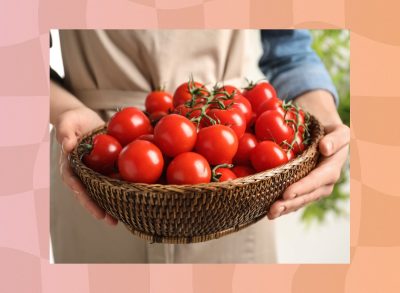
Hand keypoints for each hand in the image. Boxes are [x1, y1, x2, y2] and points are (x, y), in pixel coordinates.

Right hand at [55, 106, 117, 225]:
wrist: (84, 118)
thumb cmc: (72, 119)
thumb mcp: (66, 122)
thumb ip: (65, 133)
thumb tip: (67, 146)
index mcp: (70, 165)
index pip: (74, 183)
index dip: (83, 196)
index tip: (94, 208)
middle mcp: (83, 172)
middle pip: (90, 193)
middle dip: (99, 208)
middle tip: (111, 221)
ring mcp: (95, 171)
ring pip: (103, 190)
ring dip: (113, 204)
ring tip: (124, 218)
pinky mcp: (107, 167)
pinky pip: (115, 178)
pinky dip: (124, 187)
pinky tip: (137, 196)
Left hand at [268, 90, 348, 218]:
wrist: (328, 140)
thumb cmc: (332, 134)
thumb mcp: (340, 132)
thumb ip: (336, 139)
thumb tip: (325, 148)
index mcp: (331, 169)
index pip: (316, 180)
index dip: (302, 188)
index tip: (287, 193)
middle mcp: (324, 184)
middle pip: (306, 196)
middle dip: (290, 204)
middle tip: (272, 209)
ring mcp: (315, 189)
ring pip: (300, 202)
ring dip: (285, 209)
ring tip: (269, 214)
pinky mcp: (305, 191)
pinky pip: (295, 200)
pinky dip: (284, 206)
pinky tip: (269, 212)